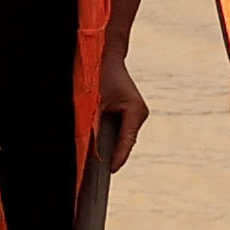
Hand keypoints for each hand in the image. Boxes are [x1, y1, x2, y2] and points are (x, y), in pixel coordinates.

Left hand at [96, 57, 150, 176]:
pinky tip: (96, 149)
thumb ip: (94, 126)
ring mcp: (134, 113)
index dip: (117, 158)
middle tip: (97, 176)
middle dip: (111, 156)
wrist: (102, 53)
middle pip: (124, 143)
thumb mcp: (92, 102)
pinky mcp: (127, 112)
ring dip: (109, 147)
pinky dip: (107, 138)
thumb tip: (91, 150)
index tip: (109, 172)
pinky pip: (118, 130)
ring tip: (95, 167)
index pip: (126, 142)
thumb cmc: (97, 74)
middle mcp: (138, 113)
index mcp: (135, 111)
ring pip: (121, 138)